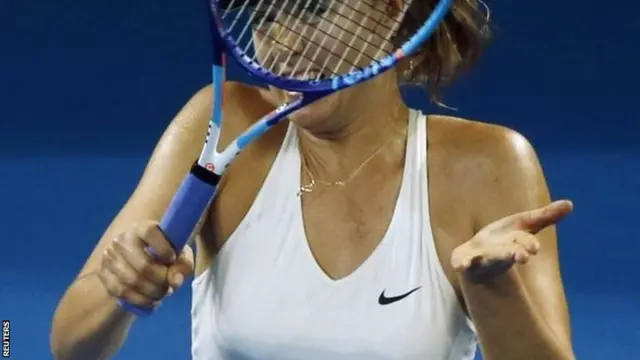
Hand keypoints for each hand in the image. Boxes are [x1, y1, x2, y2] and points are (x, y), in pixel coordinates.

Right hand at [98, 221, 194, 306]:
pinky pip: (121, 292)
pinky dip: (139, 300)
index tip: (173, 258)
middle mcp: (122, 240)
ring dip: (151, 293)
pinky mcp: (103, 273)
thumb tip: (175, 281)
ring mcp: (110, 257)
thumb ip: (183, 264)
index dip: (164, 248)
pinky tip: (151, 300)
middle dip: (161, 281)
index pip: (150, 233)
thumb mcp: (179, 253)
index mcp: (141, 228)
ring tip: (162, 294)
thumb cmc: (163, 253)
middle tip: (169, 287)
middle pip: (143, 265)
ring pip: (132, 282)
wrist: (138, 258)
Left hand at [451, 200, 572, 282]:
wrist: (478, 260)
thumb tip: (570, 204)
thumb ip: (544, 216)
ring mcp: (482, 258)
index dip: (527, 244)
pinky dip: (463, 264)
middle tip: (523, 256)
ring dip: (489, 258)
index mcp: (514, 243)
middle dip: (515, 254)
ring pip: (487, 258)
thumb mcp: (523, 224)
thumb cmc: (504, 239)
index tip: (533, 248)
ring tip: (485, 257)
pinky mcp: (465, 261)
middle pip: (508, 253)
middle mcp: (500, 253)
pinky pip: (463, 263)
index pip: (523, 243)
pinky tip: (460, 265)